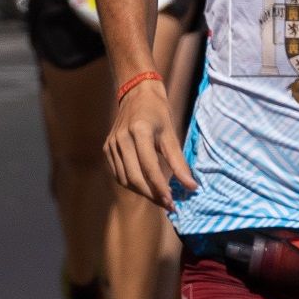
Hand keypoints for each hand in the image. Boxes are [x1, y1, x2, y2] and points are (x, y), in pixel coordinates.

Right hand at [104, 80, 195, 207]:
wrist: (136, 94)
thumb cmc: (157, 112)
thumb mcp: (171, 134)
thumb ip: (179, 162)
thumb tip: (191, 186)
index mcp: (139, 131)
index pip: (149, 167)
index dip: (160, 187)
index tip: (172, 202)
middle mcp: (121, 139)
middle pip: (134, 177)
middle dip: (151, 194)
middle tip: (167, 205)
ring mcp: (111, 144)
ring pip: (124, 179)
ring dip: (142, 192)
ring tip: (159, 197)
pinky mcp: (107, 149)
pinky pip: (118, 173)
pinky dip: (131, 183)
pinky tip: (145, 186)